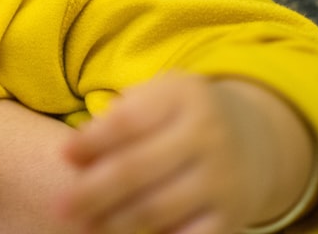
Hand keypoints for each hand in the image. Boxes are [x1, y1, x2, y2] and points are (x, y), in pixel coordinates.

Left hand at [59, 73, 315, 233]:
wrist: (256, 138)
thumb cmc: (182, 115)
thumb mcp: (158, 97)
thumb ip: (119, 117)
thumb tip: (76, 152)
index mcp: (184, 97)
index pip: (129, 122)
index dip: (93, 141)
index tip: (64, 155)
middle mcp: (209, 136)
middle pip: (137, 169)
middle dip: (93, 191)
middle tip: (61, 205)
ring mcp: (223, 178)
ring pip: (157, 208)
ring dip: (114, 222)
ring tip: (85, 225)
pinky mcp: (232, 216)